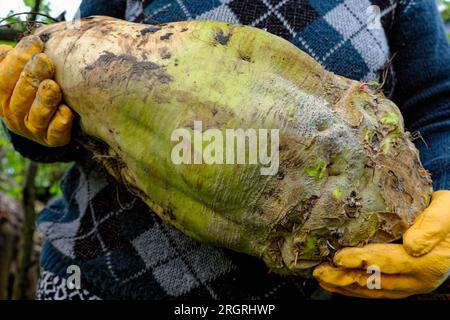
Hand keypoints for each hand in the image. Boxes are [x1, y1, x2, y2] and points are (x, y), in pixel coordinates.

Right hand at [0, 36, 72, 146]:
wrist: (48, 124)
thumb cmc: (33, 88)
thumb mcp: (18, 72)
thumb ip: (14, 59)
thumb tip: (16, 42)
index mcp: (1, 95)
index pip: (3, 77)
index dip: (18, 59)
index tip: (36, 42)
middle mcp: (13, 113)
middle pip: (20, 94)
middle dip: (32, 75)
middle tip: (45, 60)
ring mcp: (32, 129)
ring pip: (37, 115)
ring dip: (45, 99)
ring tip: (52, 86)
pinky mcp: (52, 140)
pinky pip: (55, 133)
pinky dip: (60, 123)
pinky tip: (67, 112)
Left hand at [313, 190, 449, 298]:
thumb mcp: (446, 211)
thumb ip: (431, 226)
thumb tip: (411, 244)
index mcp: (426, 262)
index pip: (387, 262)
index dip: (360, 260)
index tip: (338, 257)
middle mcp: (418, 280)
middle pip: (375, 282)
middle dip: (343, 278)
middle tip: (319, 272)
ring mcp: (411, 286)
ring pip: (373, 291)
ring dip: (345, 287)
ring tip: (322, 280)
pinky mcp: (405, 286)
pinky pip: (378, 292)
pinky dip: (356, 290)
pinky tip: (339, 286)